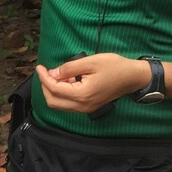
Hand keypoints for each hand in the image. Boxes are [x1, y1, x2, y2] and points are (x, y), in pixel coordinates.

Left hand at [35, 54, 149, 113]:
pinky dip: (63, 94)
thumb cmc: (114, 67)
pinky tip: (68, 81)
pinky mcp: (88, 107)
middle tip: (46, 71)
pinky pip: (68, 105)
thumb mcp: (90, 62)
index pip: (54, 89)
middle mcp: (82, 106)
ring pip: (59, 105)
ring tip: (59, 75)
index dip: (44, 77)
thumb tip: (53, 73)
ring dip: (54, 91)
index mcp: (82, 94)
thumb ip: (69, 68)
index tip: (40, 67)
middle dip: (45, 86)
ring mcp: (85, 109)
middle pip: (53, 101)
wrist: (132, 78)